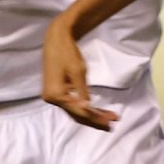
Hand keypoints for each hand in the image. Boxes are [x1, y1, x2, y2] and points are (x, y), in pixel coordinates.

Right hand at [41, 15, 119, 130]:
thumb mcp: (78, 72)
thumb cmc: (67, 52)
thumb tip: (88, 107)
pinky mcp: (56, 92)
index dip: (95, 117)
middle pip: (76, 114)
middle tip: (112, 124)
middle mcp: (51, 99)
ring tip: (108, 119)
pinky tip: (96, 111)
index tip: (110, 121)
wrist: (56, 39)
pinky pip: (72, 104)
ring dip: (91, 115)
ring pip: (74, 110)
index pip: (78, 111)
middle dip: (95, 119)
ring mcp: (53, 96)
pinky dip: (84, 107)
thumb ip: (82, 92)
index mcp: (55, 95)